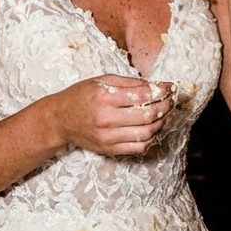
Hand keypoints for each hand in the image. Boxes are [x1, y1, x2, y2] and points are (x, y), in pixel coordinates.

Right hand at [52, 75, 175, 155]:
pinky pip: (138, 147)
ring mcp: (107, 137)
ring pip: (146, 133)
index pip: (142, 95)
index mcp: (105, 97)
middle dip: (165, 106)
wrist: (59, 120)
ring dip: (161, 123)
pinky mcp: (108, 149)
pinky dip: (151, 138)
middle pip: (147, 115)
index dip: (162, 90)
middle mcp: (106, 119)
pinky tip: (153, 129)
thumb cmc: (81, 96)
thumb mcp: (102, 81)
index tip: (170, 86)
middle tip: (171, 100)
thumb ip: (129, 83)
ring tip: (164, 114)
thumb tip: (155, 85)